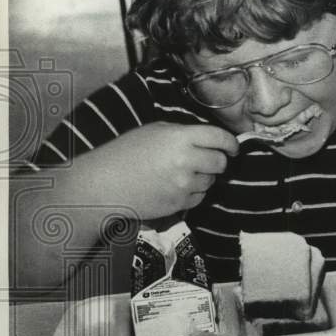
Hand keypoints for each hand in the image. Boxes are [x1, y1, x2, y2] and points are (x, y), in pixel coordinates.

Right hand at [87, 122, 238, 219]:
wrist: (103, 185)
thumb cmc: (126, 154)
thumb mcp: (155, 131)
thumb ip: (186, 134)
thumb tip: (211, 140)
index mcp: (181, 138)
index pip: (220, 138)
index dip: (231, 144)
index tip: (232, 148)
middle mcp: (187, 160)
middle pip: (221, 162)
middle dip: (218, 161)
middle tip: (206, 160)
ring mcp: (184, 184)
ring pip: (211, 181)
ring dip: (203, 178)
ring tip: (180, 174)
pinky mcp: (180, 203)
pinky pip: (200, 197)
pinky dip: (193, 193)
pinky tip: (175, 187)